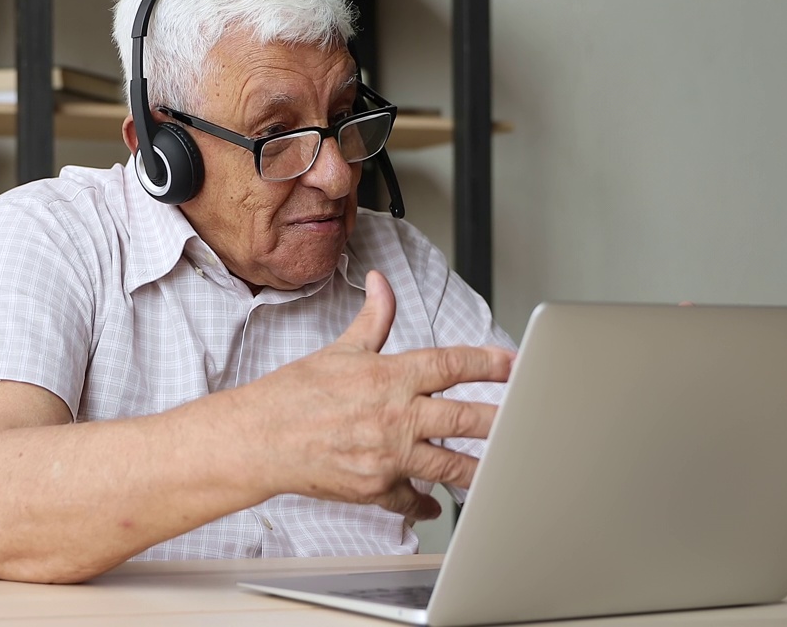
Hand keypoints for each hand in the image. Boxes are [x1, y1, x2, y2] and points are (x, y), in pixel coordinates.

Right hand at [240, 270, 514, 520]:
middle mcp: (395, 415)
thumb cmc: (294, 395)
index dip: (489, 362)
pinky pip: (412, 498)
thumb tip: (381, 282)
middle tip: (527, 420)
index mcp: (390, 376)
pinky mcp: (375, 487)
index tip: (514, 365)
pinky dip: (426, 504)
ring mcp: (388, 455)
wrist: (259, 438)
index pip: (451, 364)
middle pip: (465, 417)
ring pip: (450, 464)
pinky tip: (436, 505)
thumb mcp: (340, 350)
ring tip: (502, 468)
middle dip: (501, 419)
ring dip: (480, 467)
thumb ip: (373, 319)